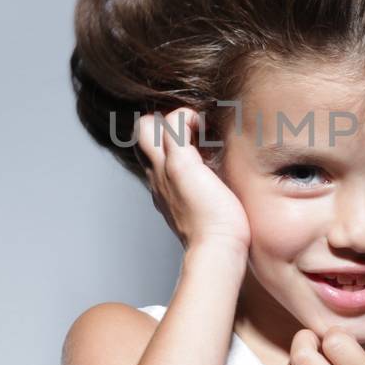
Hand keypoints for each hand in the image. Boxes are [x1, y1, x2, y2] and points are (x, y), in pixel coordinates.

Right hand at [136, 107, 251, 254]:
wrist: (218, 247)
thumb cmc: (222, 231)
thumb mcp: (211, 201)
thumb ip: (210, 185)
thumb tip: (225, 174)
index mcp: (164, 186)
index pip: (151, 152)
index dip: (167, 137)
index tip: (196, 138)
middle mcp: (157, 176)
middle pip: (139, 135)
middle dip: (162, 121)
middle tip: (193, 126)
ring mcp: (164, 169)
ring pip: (145, 126)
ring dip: (172, 117)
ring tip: (199, 126)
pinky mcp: (179, 164)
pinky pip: (173, 123)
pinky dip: (187, 116)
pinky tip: (206, 127)